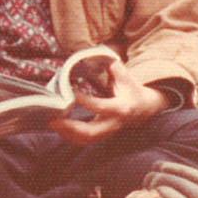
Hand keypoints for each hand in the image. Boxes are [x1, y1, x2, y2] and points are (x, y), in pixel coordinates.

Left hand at [47, 60, 168, 145]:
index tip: (70, 93)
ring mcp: (108, 132)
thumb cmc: (132, 90)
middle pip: (92, 132)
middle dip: (71, 128)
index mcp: (120, 108)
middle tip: (53, 119)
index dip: (85, 101)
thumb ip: (114, 68)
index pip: (100, 106)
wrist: (146, 108)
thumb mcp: (126, 77)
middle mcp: (114, 123)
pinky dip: (70, 136)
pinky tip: (58, 128)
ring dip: (67, 134)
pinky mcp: (103, 135)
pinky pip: (85, 141)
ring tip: (51, 123)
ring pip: (86, 140)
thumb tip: (97, 56)